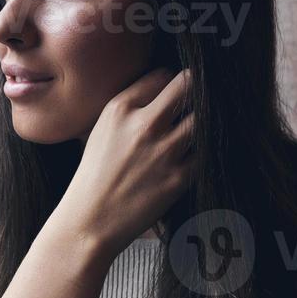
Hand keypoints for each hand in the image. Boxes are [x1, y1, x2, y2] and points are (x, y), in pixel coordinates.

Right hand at [57, 67, 195, 257]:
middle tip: (199, 101)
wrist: (91, 221)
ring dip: (204, 122)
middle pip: (189, 87)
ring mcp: (164, 151)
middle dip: (197, 91)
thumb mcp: (101, 129)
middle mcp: (144, 124)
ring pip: (202, 119)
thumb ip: (129, 106)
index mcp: (120, 108)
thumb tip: (163, 85)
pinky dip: (204, 152)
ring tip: (197, 130)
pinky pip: (205, 153)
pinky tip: (194, 156)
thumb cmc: (95, 176)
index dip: (172, 83)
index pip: (163, 76)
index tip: (176, 93)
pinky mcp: (178, 177)